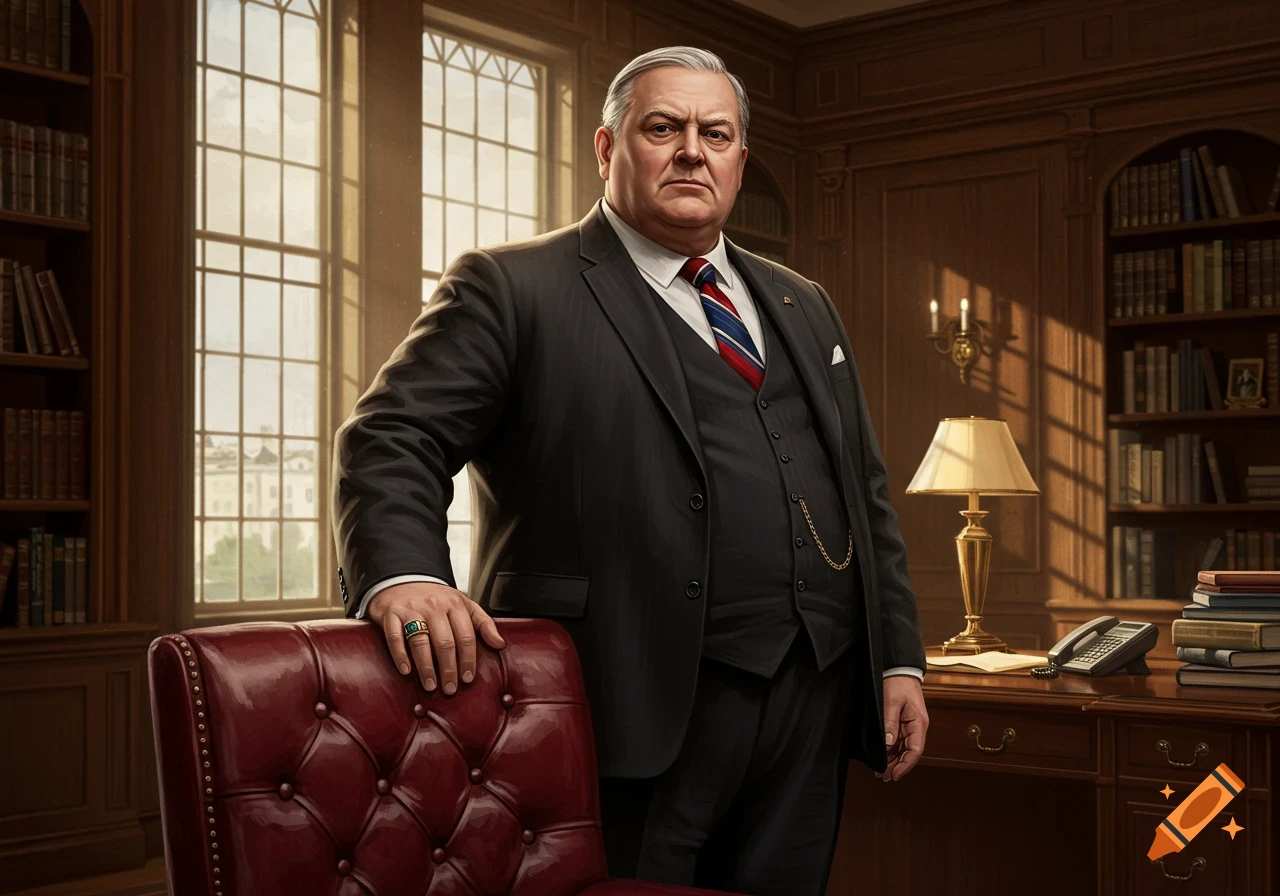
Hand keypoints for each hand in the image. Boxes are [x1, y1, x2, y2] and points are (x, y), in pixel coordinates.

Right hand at [366, 581, 504, 694]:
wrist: (403, 578)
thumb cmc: (436, 598)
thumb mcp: (464, 605)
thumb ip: (483, 624)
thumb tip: (500, 645)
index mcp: (455, 605)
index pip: (466, 636)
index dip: (468, 660)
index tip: (467, 679)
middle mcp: (434, 606)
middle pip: (444, 642)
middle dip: (449, 669)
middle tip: (450, 688)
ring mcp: (411, 609)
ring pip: (421, 642)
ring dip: (426, 667)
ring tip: (430, 686)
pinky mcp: (391, 614)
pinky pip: (395, 637)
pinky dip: (400, 655)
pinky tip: (406, 671)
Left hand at [875, 675, 927, 781]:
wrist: (899, 668)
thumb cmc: (898, 682)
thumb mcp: (892, 702)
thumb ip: (889, 723)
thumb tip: (887, 743)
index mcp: (919, 723)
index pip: (915, 751)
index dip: (905, 765)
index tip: (893, 774)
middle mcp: (916, 727)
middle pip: (909, 753)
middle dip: (897, 766)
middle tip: (883, 777)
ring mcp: (909, 725)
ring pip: (903, 749)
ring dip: (894, 760)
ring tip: (881, 772)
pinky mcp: (902, 722)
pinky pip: (898, 741)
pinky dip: (891, 751)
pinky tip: (883, 758)